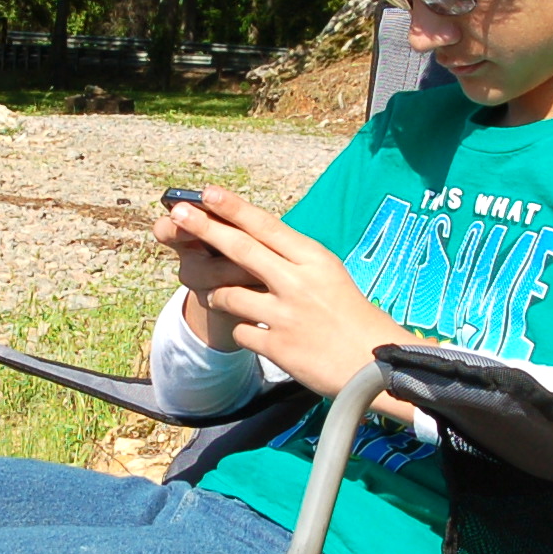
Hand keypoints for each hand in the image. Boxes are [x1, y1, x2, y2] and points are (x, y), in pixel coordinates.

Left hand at [158, 185, 412, 399]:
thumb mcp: (329, 274)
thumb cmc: (352, 314)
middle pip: (241, 249)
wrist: (375, 361)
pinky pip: (241, 332)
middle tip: (177, 213)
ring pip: (230, 294)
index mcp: (314, 259)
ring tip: (217, 294)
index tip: (206, 192)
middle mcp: (298, 282)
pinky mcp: (278, 346)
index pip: (267, 226)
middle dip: (205, 228)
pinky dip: (244, 330)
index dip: (233, 208)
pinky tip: (255, 331)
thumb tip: (256, 238)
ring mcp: (286, 315)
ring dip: (217, 292)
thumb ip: (294, 259)